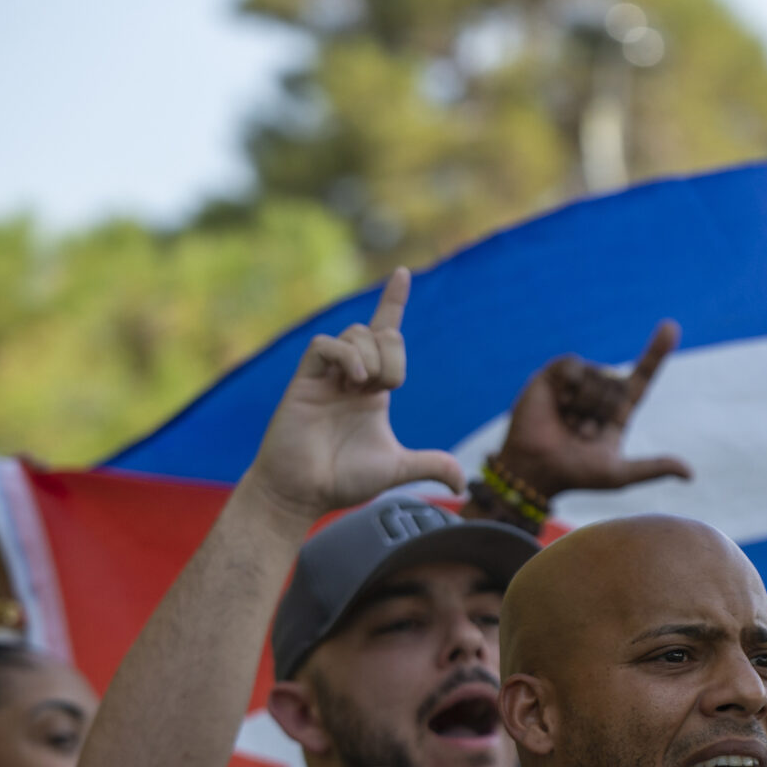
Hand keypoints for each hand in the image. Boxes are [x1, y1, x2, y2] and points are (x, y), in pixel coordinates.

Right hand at [240, 270, 465, 521]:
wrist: (304, 493)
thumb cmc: (343, 479)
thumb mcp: (398, 469)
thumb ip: (431, 466)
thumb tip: (462, 486)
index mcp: (374, 388)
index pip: (386, 333)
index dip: (393, 302)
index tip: (404, 273)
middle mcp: (351, 376)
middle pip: (380, 332)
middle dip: (395, 353)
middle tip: (388, 387)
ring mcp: (326, 377)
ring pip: (356, 334)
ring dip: (373, 356)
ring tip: (366, 387)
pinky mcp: (303, 381)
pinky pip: (325, 345)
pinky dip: (345, 355)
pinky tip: (354, 380)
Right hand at [489, 320, 691, 499]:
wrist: (536, 470)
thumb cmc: (576, 474)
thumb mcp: (619, 474)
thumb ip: (653, 468)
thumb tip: (690, 474)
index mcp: (618, 411)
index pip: (642, 377)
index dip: (656, 353)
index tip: (670, 326)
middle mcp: (599, 392)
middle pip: (618, 383)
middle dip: (603, 412)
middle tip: (581, 434)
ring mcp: (576, 382)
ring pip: (597, 376)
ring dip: (584, 406)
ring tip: (567, 423)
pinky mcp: (554, 375)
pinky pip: (573, 367)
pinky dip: (569, 388)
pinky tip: (558, 403)